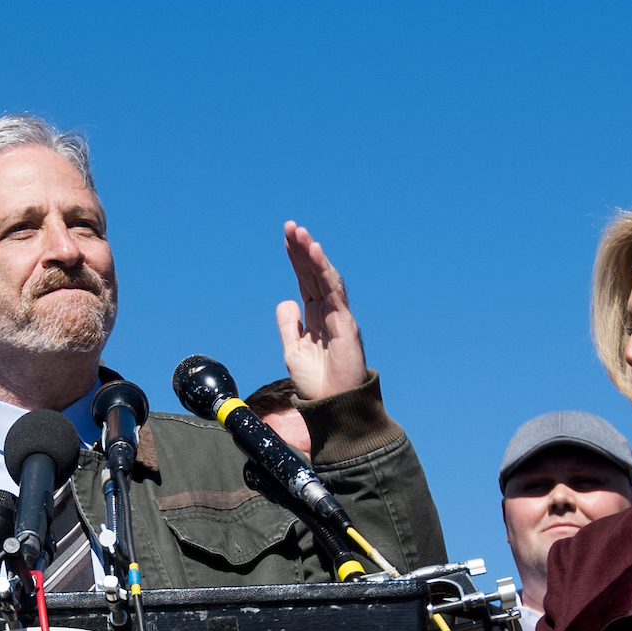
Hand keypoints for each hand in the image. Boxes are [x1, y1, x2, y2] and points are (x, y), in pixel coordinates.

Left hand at [277, 222, 368, 403]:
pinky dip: (324, 271)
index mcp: (315, 315)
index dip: (296, 258)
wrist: (331, 404)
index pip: (304, 279)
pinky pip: (333, 291)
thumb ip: (288, 325)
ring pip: (325, 277)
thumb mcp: (292, 350)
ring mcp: (338, 314)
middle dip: (302, 249)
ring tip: (300, 234)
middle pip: (313, 273)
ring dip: (312, 254)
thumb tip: (286, 300)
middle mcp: (328, 310)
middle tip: (290, 226)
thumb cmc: (315, 382)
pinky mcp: (345, 322)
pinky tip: (315, 253)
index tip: (286, 237)